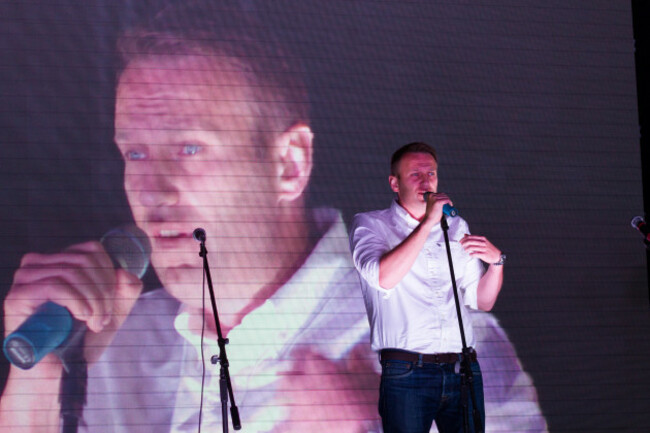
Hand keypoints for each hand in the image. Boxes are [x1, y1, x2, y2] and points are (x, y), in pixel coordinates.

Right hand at [1, 241, 142, 431]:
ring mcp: (25, 278)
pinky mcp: (17, 295)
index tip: (110, 304)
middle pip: (85, 260)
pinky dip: (77, 302)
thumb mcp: (113, 311)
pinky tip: (82, 319)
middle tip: (102, 320)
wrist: (57, 374)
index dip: (109, 274)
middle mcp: (39, 264)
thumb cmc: (81, 342)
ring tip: (95, 323)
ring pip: (73, 272)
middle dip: (103, 291)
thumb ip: (127, 291)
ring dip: (93, 300)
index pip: (92, 249)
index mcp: (59, 260)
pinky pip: (56, 285)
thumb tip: (125, 273)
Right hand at [422, 192, 452, 226]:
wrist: (429, 219)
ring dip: (449, 201)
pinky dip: (450, 202)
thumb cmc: (431, 213)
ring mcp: (434, 198)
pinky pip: (447, 200)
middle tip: (448, 205)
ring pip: (446, 197)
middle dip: (447, 199)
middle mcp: (431, 195)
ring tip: (449, 206)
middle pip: (443, 194)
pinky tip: (450, 205)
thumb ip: (435, 200)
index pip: (440, 194)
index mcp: (429, 195)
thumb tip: (444, 198)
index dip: (444, 198)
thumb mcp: (432, 204)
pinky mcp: (438, 202)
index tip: (446, 202)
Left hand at [459, 234, 500, 264]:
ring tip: (465, 250)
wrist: (497, 256)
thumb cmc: (488, 249)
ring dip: (466, 249)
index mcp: (482, 238)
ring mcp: (484, 249)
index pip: (470, 237)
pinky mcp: (484, 255)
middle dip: (464, 244)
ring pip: (471, 248)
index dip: (464, 239)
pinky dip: (471, 254)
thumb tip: (465, 235)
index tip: (460, 242)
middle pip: (470, 241)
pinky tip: (470, 254)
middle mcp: (483, 243)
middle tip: (462, 246)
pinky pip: (475, 254)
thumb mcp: (482, 241)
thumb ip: (473, 238)